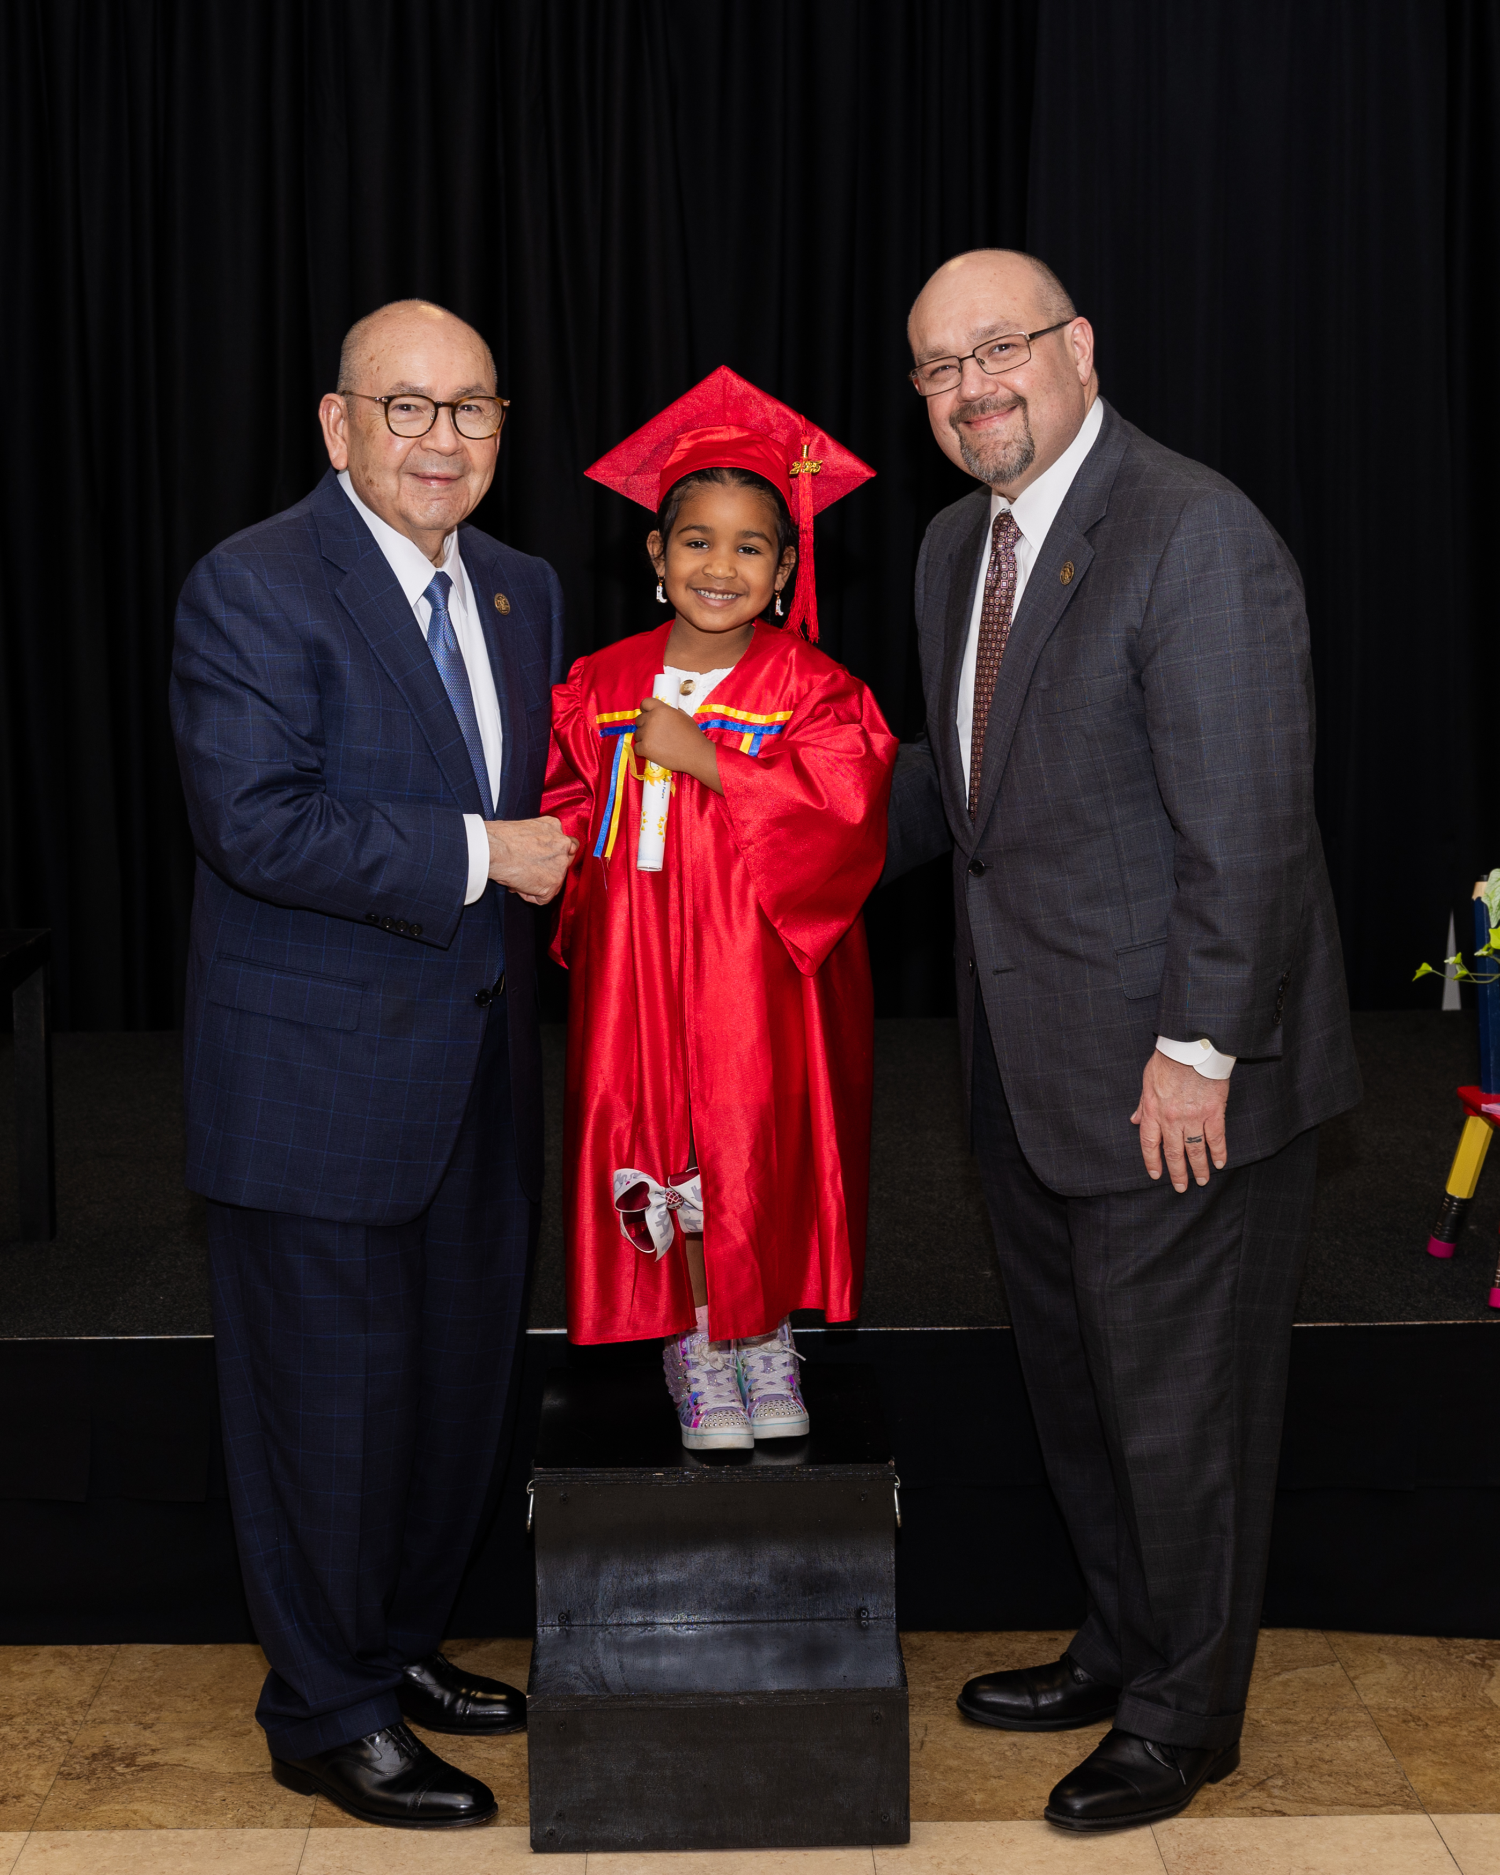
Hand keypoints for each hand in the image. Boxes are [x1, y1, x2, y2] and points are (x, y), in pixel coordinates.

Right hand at [485, 816, 577, 903]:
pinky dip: (529, 895)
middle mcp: (563, 844)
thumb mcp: (525, 827)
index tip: (540, 859)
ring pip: (554, 882)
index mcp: (555, 826)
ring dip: (538, 883)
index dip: (553, 854)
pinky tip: (517, 884)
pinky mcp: (553, 884)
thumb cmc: (499, 837)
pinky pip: (543, 898)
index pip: (565, 843)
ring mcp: (560, 865)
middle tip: (528, 871)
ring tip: (518, 876)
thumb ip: (539, 839)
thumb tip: (534, 855)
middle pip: (564, 863)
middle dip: (549, 869)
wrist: (493, 849)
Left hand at [633, 695, 721, 793]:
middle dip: (645, 725)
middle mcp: (652, 719)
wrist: (696, 754)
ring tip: (657, 744)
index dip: (646, 709)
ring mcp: (647, 734)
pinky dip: (643, 751)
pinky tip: (653, 752)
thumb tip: (665, 711)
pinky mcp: (645, 748)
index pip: (645, 703)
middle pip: (639, 719)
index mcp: (661, 710)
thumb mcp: (684, 716)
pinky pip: (637, 748)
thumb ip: (671, 712)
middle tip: (655, 733)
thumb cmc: (692, 736)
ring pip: (637, 734)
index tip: (648, 714)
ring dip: (644, 738)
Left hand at [1131, 1051, 1228, 1191]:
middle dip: (1177, 1172)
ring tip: (1201, 1181)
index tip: (1156, 1174)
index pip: (1149, 1143)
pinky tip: (1220, 1162)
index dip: (1152, 1161)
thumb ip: (1142, 1104)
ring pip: (1195, 1150)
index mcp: (1153, 1110)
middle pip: (1173, 1152)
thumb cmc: (1168, 1060)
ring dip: (1199, 1168)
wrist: (1192, 1047)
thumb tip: (1133, 1120)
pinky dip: (1219, 1152)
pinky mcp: (1214, 1112)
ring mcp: (1193, 1117)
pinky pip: (1216, 1138)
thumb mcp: (1147, 1081)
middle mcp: (1171, 1119)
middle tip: (1181, 1187)